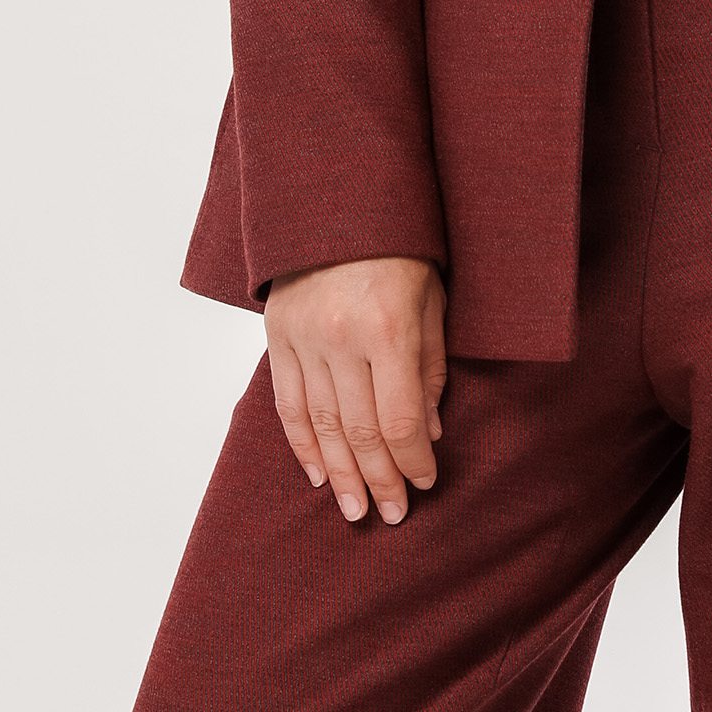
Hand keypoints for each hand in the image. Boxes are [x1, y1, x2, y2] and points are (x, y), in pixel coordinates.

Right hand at [265, 255, 446, 524]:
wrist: (340, 197)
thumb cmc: (402, 247)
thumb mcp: (433, 299)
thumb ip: (430, 367)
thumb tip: (428, 432)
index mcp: (388, 328)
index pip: (400, 419)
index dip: (413, 460)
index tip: (426, 483)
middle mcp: (341, 338)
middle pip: (359, 431)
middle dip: (379, 480)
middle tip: (392, 514)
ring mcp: (304, 338)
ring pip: (320, 426)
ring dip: (340, 474)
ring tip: (355, 509)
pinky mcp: (278, 334)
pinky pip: (287, 403)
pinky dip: (301, 444)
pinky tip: (317, 474)